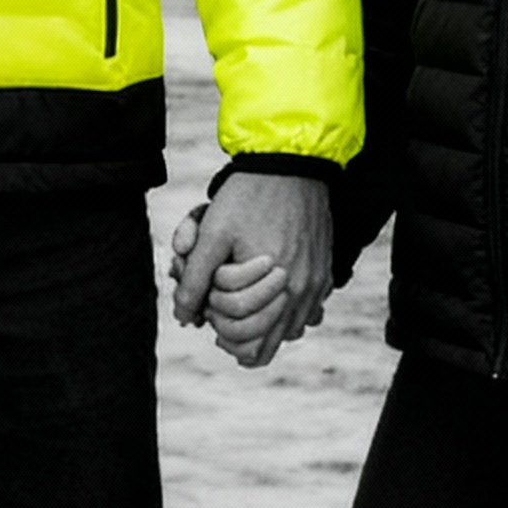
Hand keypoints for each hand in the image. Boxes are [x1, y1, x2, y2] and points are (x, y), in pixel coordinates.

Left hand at [166, 174, 330, 367]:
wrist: (291, 162)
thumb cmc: (248, 196)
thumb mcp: (212, 235)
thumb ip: (194, 280)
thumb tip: (184, 318)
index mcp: (274, 286)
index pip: (243, 337)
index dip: (217, 325)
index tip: (207, 306)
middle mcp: (302, 292)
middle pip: (266, 345)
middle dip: (237, 331)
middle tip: (219, 309)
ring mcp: (317, 285)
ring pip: (288, 333)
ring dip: (262, 325)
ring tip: (239, 304)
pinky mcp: (324, 273)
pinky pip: (307, 314)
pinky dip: (285, 313)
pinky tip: (267, 295)